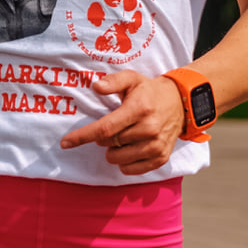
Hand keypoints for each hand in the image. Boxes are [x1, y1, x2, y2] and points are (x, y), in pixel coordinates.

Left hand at [59, 69, 187, 174]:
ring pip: (118, 159)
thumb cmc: (150, 92)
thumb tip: (96, 87)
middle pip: (109, 144)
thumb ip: (113, 81)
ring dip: (113, 151)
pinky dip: (124, 162)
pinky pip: (130, 170)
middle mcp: (149, 129)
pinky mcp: (160, 158)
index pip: (105, 128)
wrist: (182, 104)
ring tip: (123, 137)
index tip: (66, 142)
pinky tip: (130, 148)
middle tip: (112, 127)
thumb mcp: (132, 78)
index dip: (83, 136)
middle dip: (102, 138)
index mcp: (139, 109)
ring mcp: (156, 146)